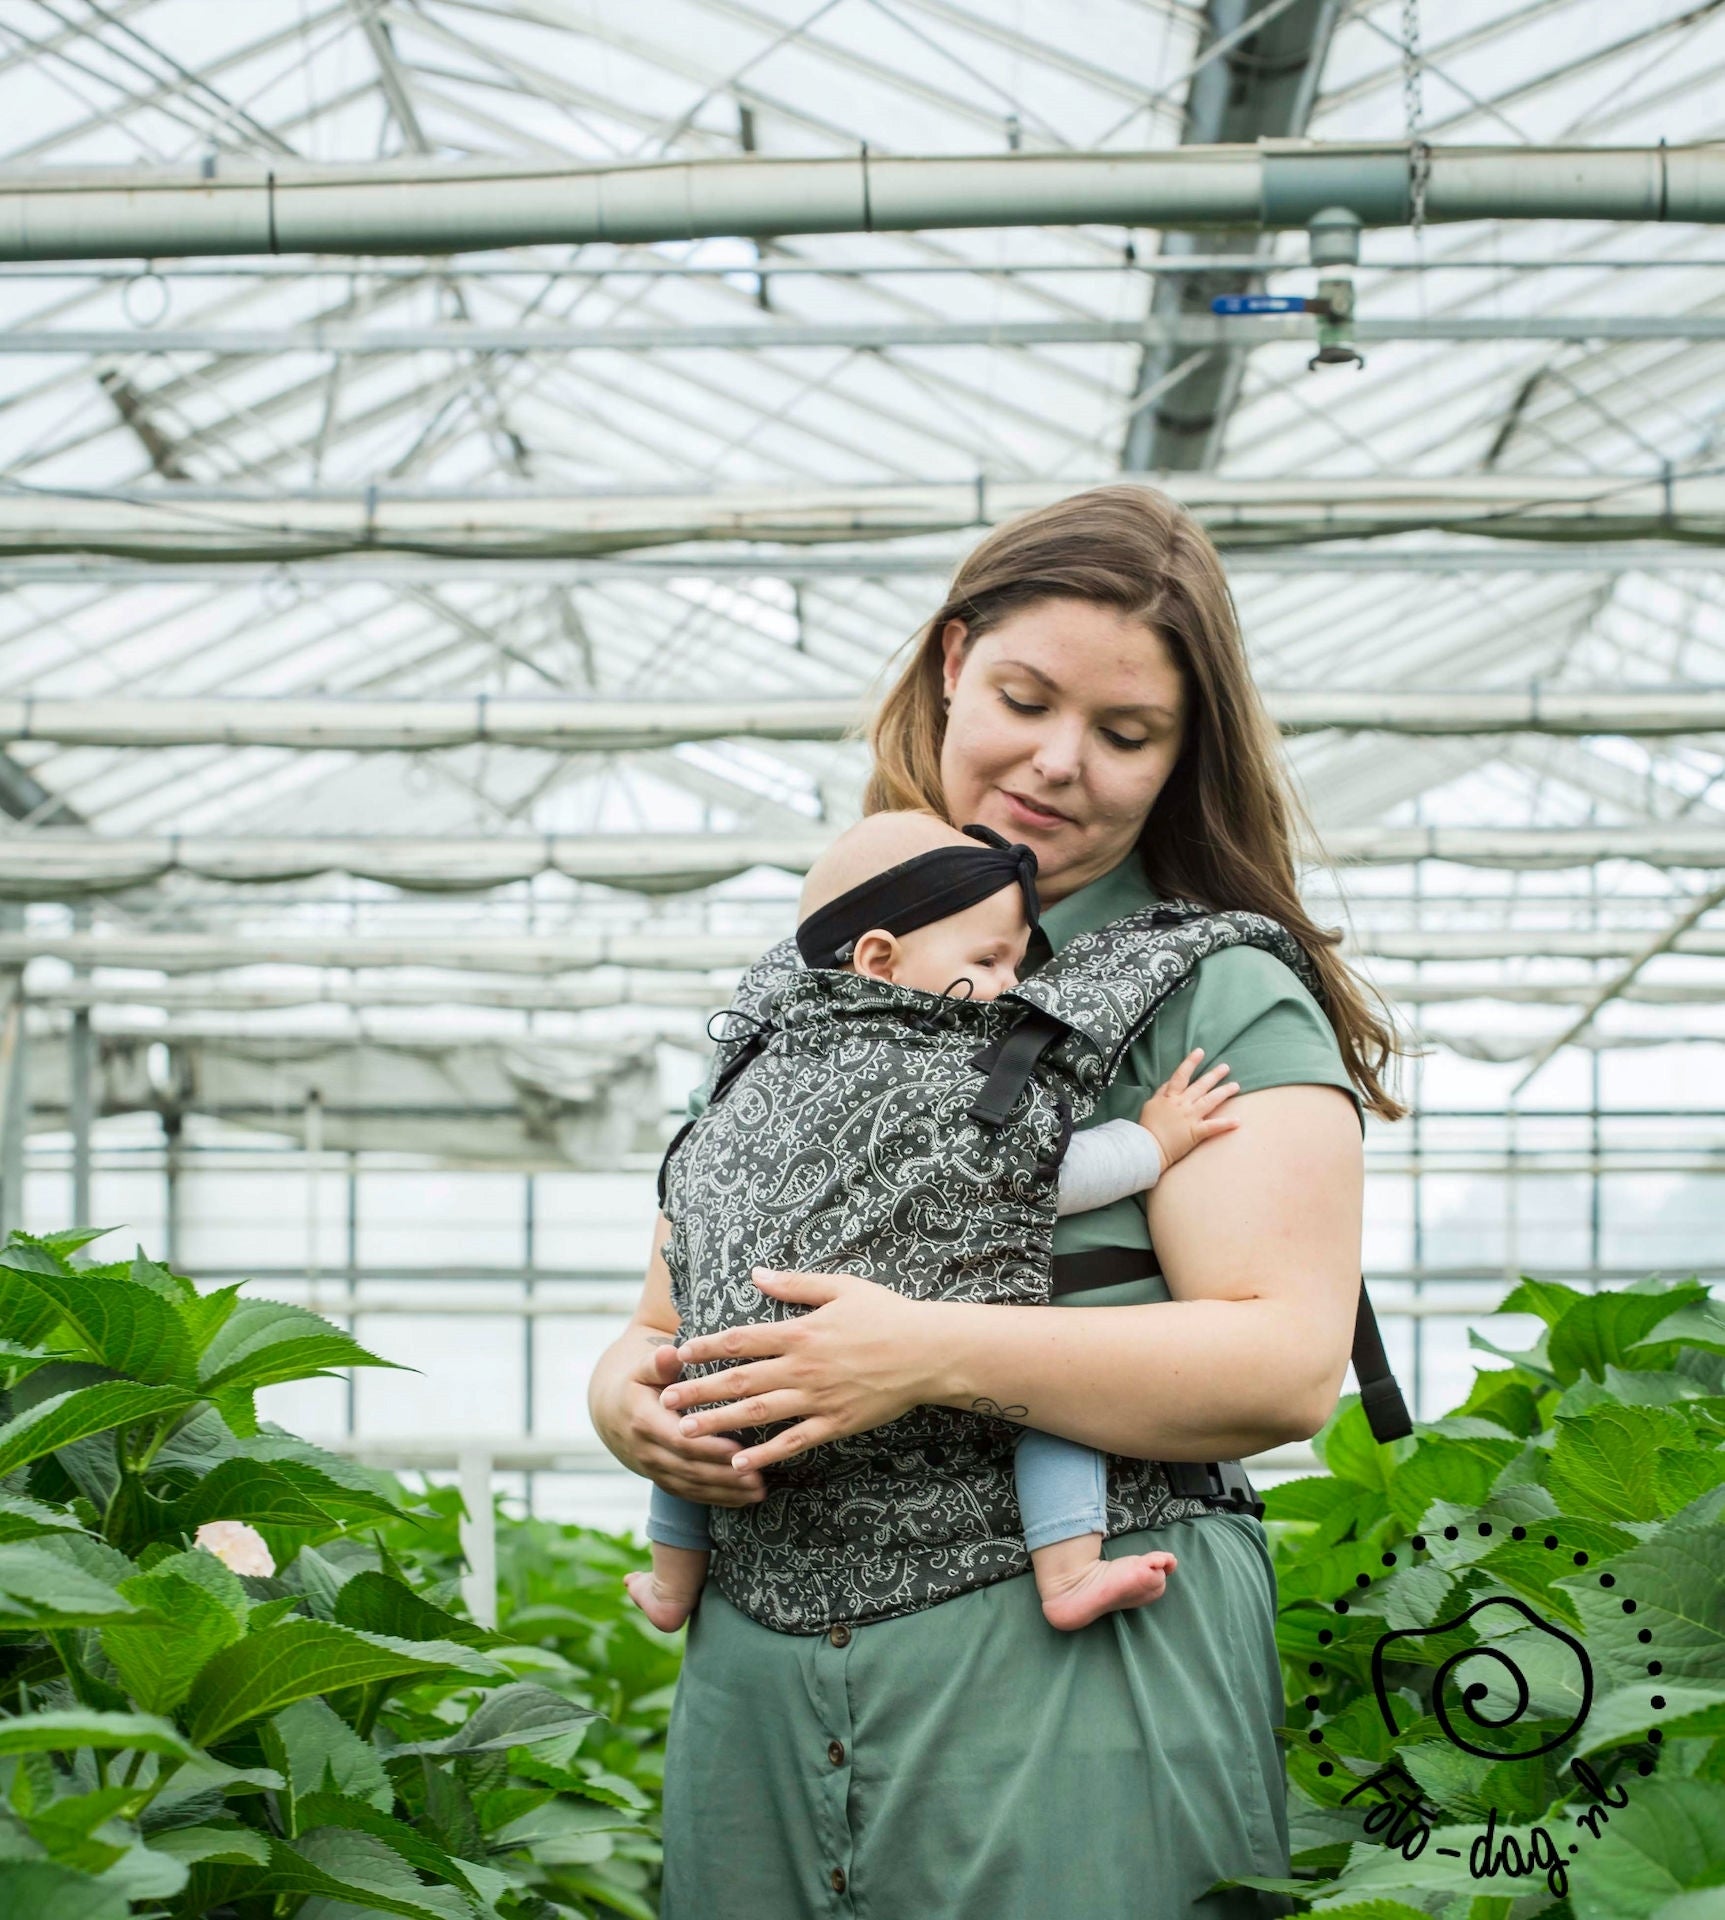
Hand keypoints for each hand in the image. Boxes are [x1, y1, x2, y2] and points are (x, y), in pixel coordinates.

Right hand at [593, 1330, 767, 1506]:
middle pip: (689, 1468)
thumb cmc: (639, 1381)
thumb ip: (659, 1362)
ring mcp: (653, 1469)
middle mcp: (646, 1450)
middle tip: (760, 1476)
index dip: (709, 1447)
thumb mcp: (644, 1368)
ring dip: (726, 1491)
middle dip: (725, 1475)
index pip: (679, 1440)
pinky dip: (718, 1498)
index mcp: (643, 1420)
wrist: (613, 1411)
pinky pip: (690, 1495)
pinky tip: (744, 1498)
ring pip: (692, 1486)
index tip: (739, 1449)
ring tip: (759, 1490)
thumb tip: (670, 1352)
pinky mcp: (662, 1480)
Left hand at [661, 1268, 943, 1472]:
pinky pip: (793, 1442)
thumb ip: (795, 1284)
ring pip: (758, 1413)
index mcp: (800, 1331)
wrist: (928, 1352)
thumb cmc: (886, 1314)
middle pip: (739, 1380)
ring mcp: (818, 1398)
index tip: (678, 1354)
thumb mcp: (841, 1287)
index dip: (706, 1347)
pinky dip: (764, 1452)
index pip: (741, 1340)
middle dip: (698, 1390)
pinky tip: (738, 1460)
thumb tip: (756, 1273)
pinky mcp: (835, 1423)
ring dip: (719, 1423)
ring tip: (686, 1434)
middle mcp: (802, 1367)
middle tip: (664, 1401)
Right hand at [1139, 1048, 1239, 1170]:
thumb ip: (1161, 1092)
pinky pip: (1213, 1126)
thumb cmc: (1147, 1127)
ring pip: (1210, 1101)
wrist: (1147, 1147)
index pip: (1181, 1075)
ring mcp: (1190, 1117)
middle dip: (1214, 1075)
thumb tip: (1169, 1083)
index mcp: (1170, 1097)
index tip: (1200, 1052)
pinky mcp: (1196, 1132)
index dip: (1190, 1062)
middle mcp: (1182, 1104)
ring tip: (1236, 1086)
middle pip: (1200, 1086)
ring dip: (1224, 1092)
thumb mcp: (1151, 1104)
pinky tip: (1238, 1121)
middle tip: (1226, 1067)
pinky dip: (1226, 1124)